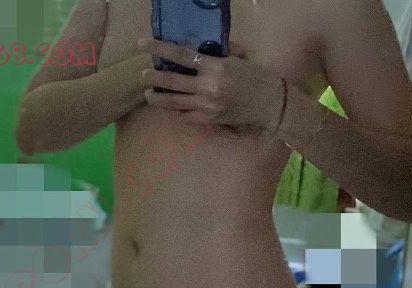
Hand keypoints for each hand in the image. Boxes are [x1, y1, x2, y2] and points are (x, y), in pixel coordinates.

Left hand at [137, 37, 283, 131]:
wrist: (268, 103)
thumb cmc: (253, 76)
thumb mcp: (234, 59)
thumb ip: (213, 56)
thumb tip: (194, 52)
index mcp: (214, 66)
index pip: (181, 55)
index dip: (159, 48)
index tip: (142, 44)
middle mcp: (208, 87)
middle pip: (172, 81)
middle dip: (154, 77)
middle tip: (144, 75)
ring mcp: (207, 106)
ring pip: (175, 103)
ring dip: (159, 99)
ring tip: (150, 95)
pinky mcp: (210, 120)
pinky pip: (187, 116)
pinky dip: (179, 111)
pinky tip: (175, 108)